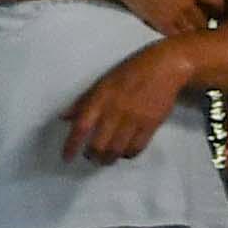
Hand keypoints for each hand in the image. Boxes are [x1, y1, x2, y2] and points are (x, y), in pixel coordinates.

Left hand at [63, 43, 194, 161]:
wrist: (163, 68)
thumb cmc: (129, 72)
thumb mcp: (102, 83)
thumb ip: (83, 101)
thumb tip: (63, 117)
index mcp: (100, 98)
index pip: (81, 126)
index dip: (72, 144)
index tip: (67, 158)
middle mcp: (115, 110)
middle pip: (99, 143)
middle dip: (92, 156)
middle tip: (90, 158)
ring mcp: (135, 119)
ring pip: (118, 149)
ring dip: (109, 159)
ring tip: (105, 159)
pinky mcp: (152, 125)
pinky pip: (137, 147)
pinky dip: (128, 154)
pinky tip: (124, 153)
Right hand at [99, 0, 224, 36]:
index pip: (217, 1)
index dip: (220, 8)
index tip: (218, 11)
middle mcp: (187, 3)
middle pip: (206, 21)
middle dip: (207, 24)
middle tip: (205, 27)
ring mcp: (175, 15)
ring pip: (193, 32)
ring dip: (194, 34)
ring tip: (193, 37)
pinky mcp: (162, 24)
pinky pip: (177, 36)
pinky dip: (180, 39)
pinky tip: (178, 39)